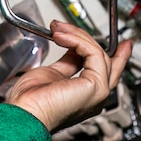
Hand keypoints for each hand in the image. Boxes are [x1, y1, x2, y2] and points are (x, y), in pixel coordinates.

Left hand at [6, 22, 132, 132]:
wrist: (25, 114)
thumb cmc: (30, 103)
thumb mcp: (52, 74)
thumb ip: (68, 63)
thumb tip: (73, 49)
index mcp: (86, 96)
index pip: (106, 70)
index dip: (114, 54)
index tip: (115, 40)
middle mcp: (96, 96)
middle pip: (106, 60)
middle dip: (88, 38)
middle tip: (69, 26)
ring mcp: (99, 92)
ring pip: (99, 53)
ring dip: (76, 37)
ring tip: (56, 30)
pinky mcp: (97, 86)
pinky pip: (94, 53)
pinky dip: (77, 41)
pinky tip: (62, 37)